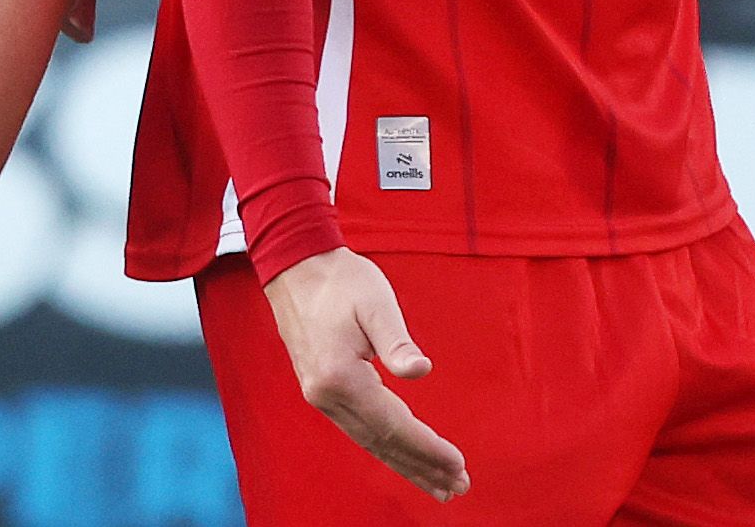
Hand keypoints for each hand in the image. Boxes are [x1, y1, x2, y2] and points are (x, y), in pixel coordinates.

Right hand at [263, 249, 470, 500]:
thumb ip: (397, 340)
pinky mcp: (323, 391)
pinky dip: (387, 446)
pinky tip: (404, 455)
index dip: (427, 447)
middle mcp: (327, 397)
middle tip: (458, 487)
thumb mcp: (376, 301)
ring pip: (370, 441)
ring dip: (406, 463)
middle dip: (421, 466)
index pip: (393, 425)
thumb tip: (421, 372)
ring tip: (439, 483)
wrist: (297, 268)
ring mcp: (321, 397)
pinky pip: (361, 429)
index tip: (458, 463)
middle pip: (382, 443)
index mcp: (340, 378)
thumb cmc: (342, 280)